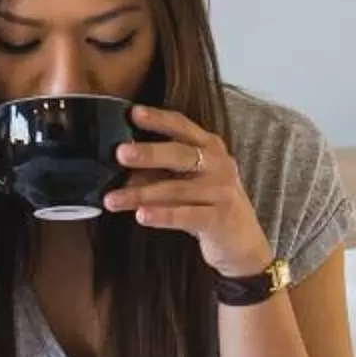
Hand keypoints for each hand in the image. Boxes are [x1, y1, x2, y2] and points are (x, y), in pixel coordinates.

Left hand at [104, 105, 270, 276]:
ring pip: (176, 189)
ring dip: (140, 194)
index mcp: (209, 148)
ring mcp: (221, 192)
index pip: (182, 126)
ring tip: (112, 199)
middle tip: (120, 153)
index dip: (159, 119)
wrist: (243, 244)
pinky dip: (162, 215)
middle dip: (149, 153)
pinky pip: (186, 215)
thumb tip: (117, 166)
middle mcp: (218, 165)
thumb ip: (158, 171)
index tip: (133, 112)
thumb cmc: (209, 206)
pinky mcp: (220, 219)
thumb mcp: (187, 182)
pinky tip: (141, 216)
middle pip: (180, 154)